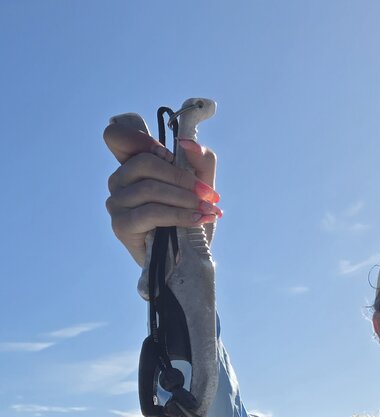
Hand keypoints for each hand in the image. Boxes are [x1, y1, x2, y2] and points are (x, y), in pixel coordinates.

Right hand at [104, 123, 219, 265]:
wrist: (186, 261)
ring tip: (206, 210)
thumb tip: (186, 143)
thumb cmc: (189, 220)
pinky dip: (178, 215)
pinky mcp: (121, 225)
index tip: (170, 155)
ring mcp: (116, 203)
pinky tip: (196, 220)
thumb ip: (199, 160)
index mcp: (132, 166)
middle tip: (208, 194)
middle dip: (182, 178)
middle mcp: (118, 181)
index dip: (140, 138)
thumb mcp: (200, 186)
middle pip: (145, 163)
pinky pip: (151, 212)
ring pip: (150, 188)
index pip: (116, 137)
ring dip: (185, 199)